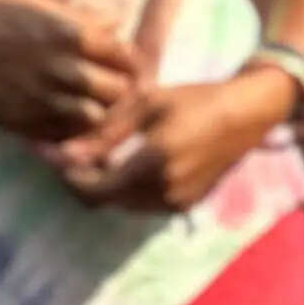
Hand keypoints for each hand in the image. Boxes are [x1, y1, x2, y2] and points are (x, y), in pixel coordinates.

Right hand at [0, 0, 143, 143]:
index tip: (119, 66)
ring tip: (85, 105)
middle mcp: (64, 69)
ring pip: (96, 119)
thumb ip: (82, 19)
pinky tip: (60, 117)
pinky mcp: (21, 123)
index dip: (127, 63)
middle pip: (118, 92)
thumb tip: (116, 27)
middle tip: (106, 88)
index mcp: (73, 35)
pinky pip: (63, 136)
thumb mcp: (41, 4)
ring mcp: (43, 100)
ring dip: (95, 114)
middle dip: (117, 90)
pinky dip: (69, 130)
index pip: (127, 58)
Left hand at [51, 68, 299, 211]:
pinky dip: (128, 188)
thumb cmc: (196, 99)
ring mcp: (175, 203)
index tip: (57, 155)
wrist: (246, 114)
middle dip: (84, 180)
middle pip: (104, 201)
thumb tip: (64, 153)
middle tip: (73, 154)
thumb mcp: (148, 104)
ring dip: (106, 186)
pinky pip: (143, 204)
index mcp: (151, 164)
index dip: (70, 177)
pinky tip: (128, 163)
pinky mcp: (185, 205)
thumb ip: (105, 132)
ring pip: (122, 204)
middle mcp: (162, 192)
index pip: (94, 189)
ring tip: (99, 157)